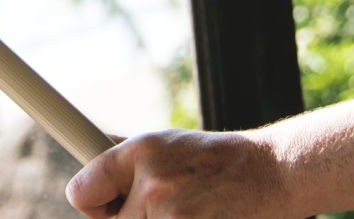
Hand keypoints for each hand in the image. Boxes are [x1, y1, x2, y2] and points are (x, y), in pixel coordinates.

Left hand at [65, 128, 294, 218]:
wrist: (273, 173)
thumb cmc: (218, 160)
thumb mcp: (170, 142)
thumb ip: (129, 154)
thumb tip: (90, 148)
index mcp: (141, 152)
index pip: (80, 192)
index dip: (93, 202)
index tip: (106, 204)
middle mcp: (152, 182)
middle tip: (164, 208)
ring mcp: (171, 215)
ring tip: (189, 211)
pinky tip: (201, 218)